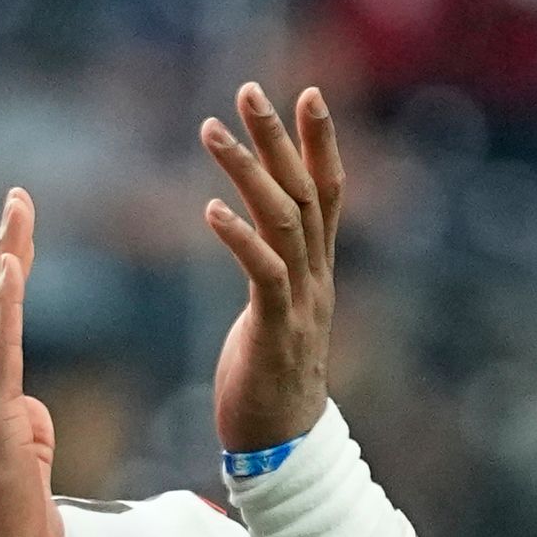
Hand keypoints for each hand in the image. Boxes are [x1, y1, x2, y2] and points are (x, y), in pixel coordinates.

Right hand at [0, 187, 61, 536]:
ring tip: (18, 213)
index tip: (18, 241)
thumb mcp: (31, 477)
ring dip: (8, 262)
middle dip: (7, 253)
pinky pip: (1, 351)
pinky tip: (12, 264)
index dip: (8, 285)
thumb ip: (31, 439)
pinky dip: (6, 305)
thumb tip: (34, 415)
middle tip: (18, 202)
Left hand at [202, 83, 345, 453]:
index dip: (319, 142)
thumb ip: (272, 272)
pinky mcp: (275, 329)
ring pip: (284, 221)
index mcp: (315, 270)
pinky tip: (210, 210)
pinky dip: (239, 238)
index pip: (326, 192)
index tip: (307, 94)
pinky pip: (263, 274)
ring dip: (247, 173)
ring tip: (211, 132)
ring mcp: (301, 302)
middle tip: (250, 90)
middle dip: (280, 138)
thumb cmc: (269, 379)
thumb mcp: (273, 312)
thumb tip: (258, 242)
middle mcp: (316, 277)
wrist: (283, 446)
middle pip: (306, 192)